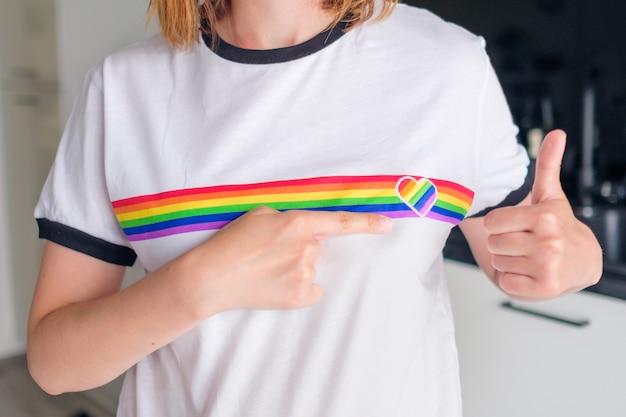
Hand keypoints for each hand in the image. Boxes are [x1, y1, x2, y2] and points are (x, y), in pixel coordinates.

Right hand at [183, 207, 392, 314]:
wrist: (212, 278)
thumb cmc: (232, 243)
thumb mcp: (260, 215)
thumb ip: (290, 218)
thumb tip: (306, 230)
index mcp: (298, 223)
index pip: (341, 223)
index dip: (367, 223)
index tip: (388, 225)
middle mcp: (307, 248)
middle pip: (317, 247)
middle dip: (299, 248)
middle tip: (270, 253)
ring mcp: (305, 274)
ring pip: (311, 268)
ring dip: (295, 268)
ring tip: (266, 270)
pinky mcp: (300, 297)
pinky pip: (311, 289)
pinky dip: (298, 288)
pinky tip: (275, 285)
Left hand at [483, 129, 602, 300]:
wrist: (584, 262)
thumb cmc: (559, 226)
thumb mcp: (550, 195)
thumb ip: (547, 164)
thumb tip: (556, 133)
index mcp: (546, 216)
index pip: (492, 222)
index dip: (499, 225)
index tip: (517, 225)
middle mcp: (549, 242)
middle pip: (493, 243)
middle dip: (503, 243)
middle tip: (524, 242)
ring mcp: (548, 266)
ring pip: (498, 263)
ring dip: (508, 261)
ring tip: (529, 257)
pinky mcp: (545, 288)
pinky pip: (507, 283)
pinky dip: (514, 280)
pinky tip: (530, 273)